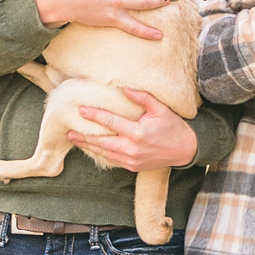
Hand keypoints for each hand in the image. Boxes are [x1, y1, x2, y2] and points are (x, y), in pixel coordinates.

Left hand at [67, 88, 197, 170]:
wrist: (185, 149)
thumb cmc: (173, 126)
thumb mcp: (160, 108)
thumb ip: (142, 97)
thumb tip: (125, 88)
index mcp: (138, 132)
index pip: (111, 122)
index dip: (95, 116)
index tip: (82, 110)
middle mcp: (132, 148)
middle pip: (102, 142)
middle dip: (84, 136)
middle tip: (69, 130)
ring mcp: (132, 160)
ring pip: (104, 153)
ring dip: (88, 146)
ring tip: (75, 140)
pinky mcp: (133, 167)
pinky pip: (112, 160)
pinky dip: (100, 154)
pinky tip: (92, 148)